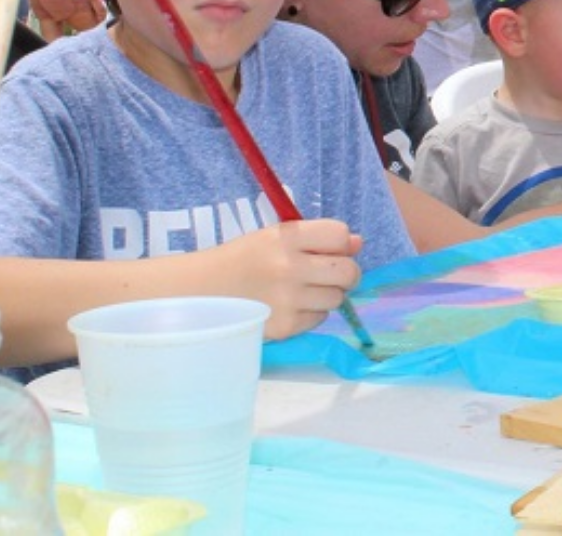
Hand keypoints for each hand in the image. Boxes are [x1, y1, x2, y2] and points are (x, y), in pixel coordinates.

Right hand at [212, 218, 362, 339]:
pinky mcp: (285, 326)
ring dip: (327, 294)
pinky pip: (319, 319)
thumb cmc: (244, 259)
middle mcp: (290, 267)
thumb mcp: (276, 236)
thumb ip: (318, 237)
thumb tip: (359, 243)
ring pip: (337, 298)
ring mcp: (288, 299)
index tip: (330, 248)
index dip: (341, 242)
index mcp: (287, 236)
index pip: (340, 235)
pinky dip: (312, 313)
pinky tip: (291, 305)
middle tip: (329, 274)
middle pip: (348, 271)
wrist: (202, 292)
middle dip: (345, 272)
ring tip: (303, 290)